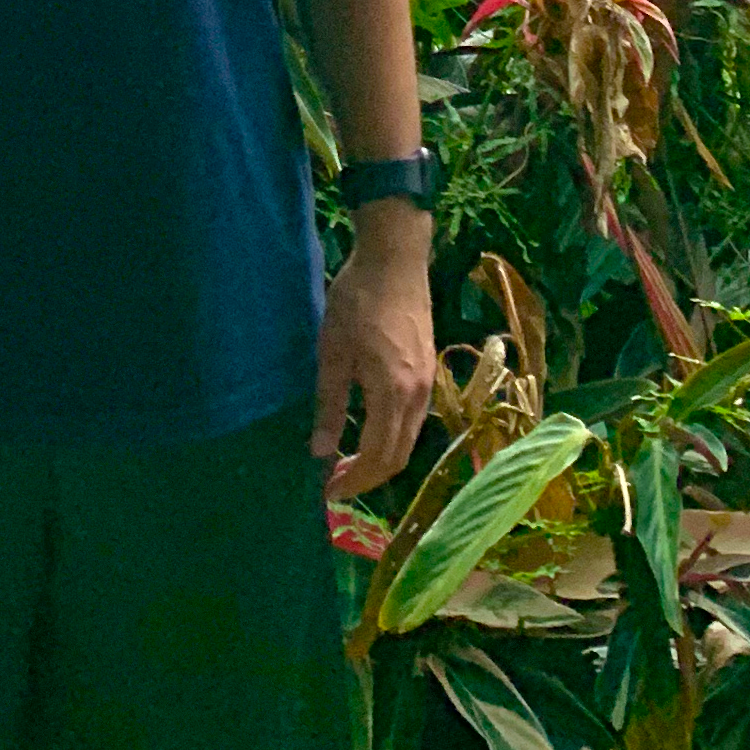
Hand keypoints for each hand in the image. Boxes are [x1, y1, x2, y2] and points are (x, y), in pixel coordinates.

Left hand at [311, 210, 434, 494]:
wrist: (396, 256)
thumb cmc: (357, 300)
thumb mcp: (332, 352)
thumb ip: (330, 406)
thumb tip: (320, 454)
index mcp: (394, 393)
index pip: (379, 458)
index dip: (354, 481)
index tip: (326, 492)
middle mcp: (419, 395)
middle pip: (400, 456)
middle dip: (368, 478)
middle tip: (335, 483)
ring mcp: (428, 382)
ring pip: (410, 439)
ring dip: (382, 459)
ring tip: (349, 462)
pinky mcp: (429, 368)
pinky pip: (415, 419)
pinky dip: (393, 437)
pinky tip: (370, 430)